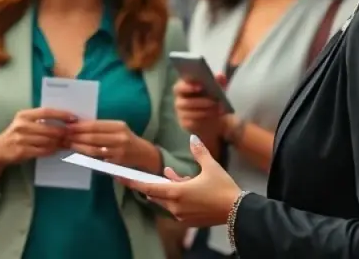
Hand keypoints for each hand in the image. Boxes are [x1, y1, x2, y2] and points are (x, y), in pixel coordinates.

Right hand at [0, 107, 76, 165]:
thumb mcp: (25, 122)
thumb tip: (64, 121)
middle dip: (63, 132)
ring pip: (47, 141)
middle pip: (49, 128)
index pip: (46, 112)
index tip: (74, 118)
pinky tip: (57, 149)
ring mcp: (21, 139)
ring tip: (67, 142)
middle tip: (73, 134)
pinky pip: (42, 151)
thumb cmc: (16, 133)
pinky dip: (52, 150)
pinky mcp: (22, 151)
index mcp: (24, 115)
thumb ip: (40, 120)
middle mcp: (22, 125)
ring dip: (59, 142)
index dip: (61, 114)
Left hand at [67, 119, 143, 166]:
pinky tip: (78, 153)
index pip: (95, 125)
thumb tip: (78, 124)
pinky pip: (97, 159)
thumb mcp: (117, 128)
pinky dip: (86, 156)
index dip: (80, 126)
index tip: (68, 126)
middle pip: (93, 137)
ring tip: (68, 144)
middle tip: (64, 135)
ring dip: (79, 147)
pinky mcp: (116, 163)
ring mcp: (118, 152)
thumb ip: (101, 127)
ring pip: (94, 149)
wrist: (143, 153)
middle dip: (77, 136)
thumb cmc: (125, 138)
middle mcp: (120, 138)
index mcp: (119, 126)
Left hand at [118, 135, 241, 227]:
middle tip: (145, 174)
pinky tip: (186, 185)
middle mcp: (175, 206)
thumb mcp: (211, 166)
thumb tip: (192, 138)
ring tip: (176, 176)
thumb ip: (199, 152)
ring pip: (166, 200)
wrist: (238, 211)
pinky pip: (176, 206)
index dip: (133, 182)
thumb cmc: (222, 188)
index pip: (148, 187)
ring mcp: (181, 215)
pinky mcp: (189, 221)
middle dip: (153, 183)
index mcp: (176, 193)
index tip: (120, 177)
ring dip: (168, 188)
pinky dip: (177, 196)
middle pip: (155, 194)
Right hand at [174, 76, 224, 135]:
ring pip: (189, 112)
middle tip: (214, 101)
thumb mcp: (216, 89)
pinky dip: (204, 118)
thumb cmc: (210, 98)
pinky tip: (213, 115)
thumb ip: (218, 82)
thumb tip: (221, 76)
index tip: (201, 86)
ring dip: (204, 111)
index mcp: (183, 88)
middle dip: (199, 101)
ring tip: (217, 109)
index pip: (179, 87)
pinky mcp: (185, 123)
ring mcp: (181, 113)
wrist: (212, 117)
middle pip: (183, 102)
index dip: (188, 86)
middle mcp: (179, 100)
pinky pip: (192, 121)